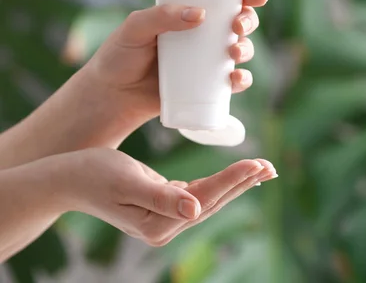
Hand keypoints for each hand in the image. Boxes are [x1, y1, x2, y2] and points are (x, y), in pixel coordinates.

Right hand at [56, 148, 276, 245]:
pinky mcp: (164, 206)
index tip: (258, 164)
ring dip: (237, 182)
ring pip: (210, 198)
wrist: (67, 178)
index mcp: (157, 224)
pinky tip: (235, 175)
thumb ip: (162, 197)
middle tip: (272, 167)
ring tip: (262, 170)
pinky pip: (200, 193)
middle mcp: (164, 226)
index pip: (206, 199)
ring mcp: (164, 218)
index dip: (233, 180)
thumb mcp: (127, 182)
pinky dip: (220, 182)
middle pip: (214, 202)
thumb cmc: (93, 175)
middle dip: (244, 182)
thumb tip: (196, 210)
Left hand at [80, 0, 267, 144]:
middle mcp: (203, 35)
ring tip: (233, 52)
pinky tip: (236, 80)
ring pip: (241, 50)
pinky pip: (233, 83)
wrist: (113, 95)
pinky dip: (242, 81)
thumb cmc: (120, 55)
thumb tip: (200, 14)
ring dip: (247, 49)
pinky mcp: (207, 86)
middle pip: (239, 22)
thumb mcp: (134, 28)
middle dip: (248, 21)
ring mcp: (207, 61)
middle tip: (237, 25)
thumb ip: (161, 16)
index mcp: (189, 13)